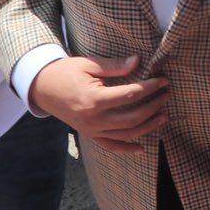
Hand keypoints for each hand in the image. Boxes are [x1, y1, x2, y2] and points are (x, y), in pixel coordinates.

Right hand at [29, 55, 172, 154]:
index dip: (150, 88)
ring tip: (164, 117)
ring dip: (147, 128)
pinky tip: (142, 149)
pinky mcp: (89, 134)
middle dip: (153, 107)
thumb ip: (115, 66)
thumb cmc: (65, 72)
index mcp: (94, 100)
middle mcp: (93, 120)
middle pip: (132, 118)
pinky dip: (126, 149)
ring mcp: (91, 130)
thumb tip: (138, 61)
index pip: (130, 95)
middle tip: (166, 95)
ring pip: (125, 135)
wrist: (42, 88)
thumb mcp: (89, 64)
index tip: (163, 80)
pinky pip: (110, 146)